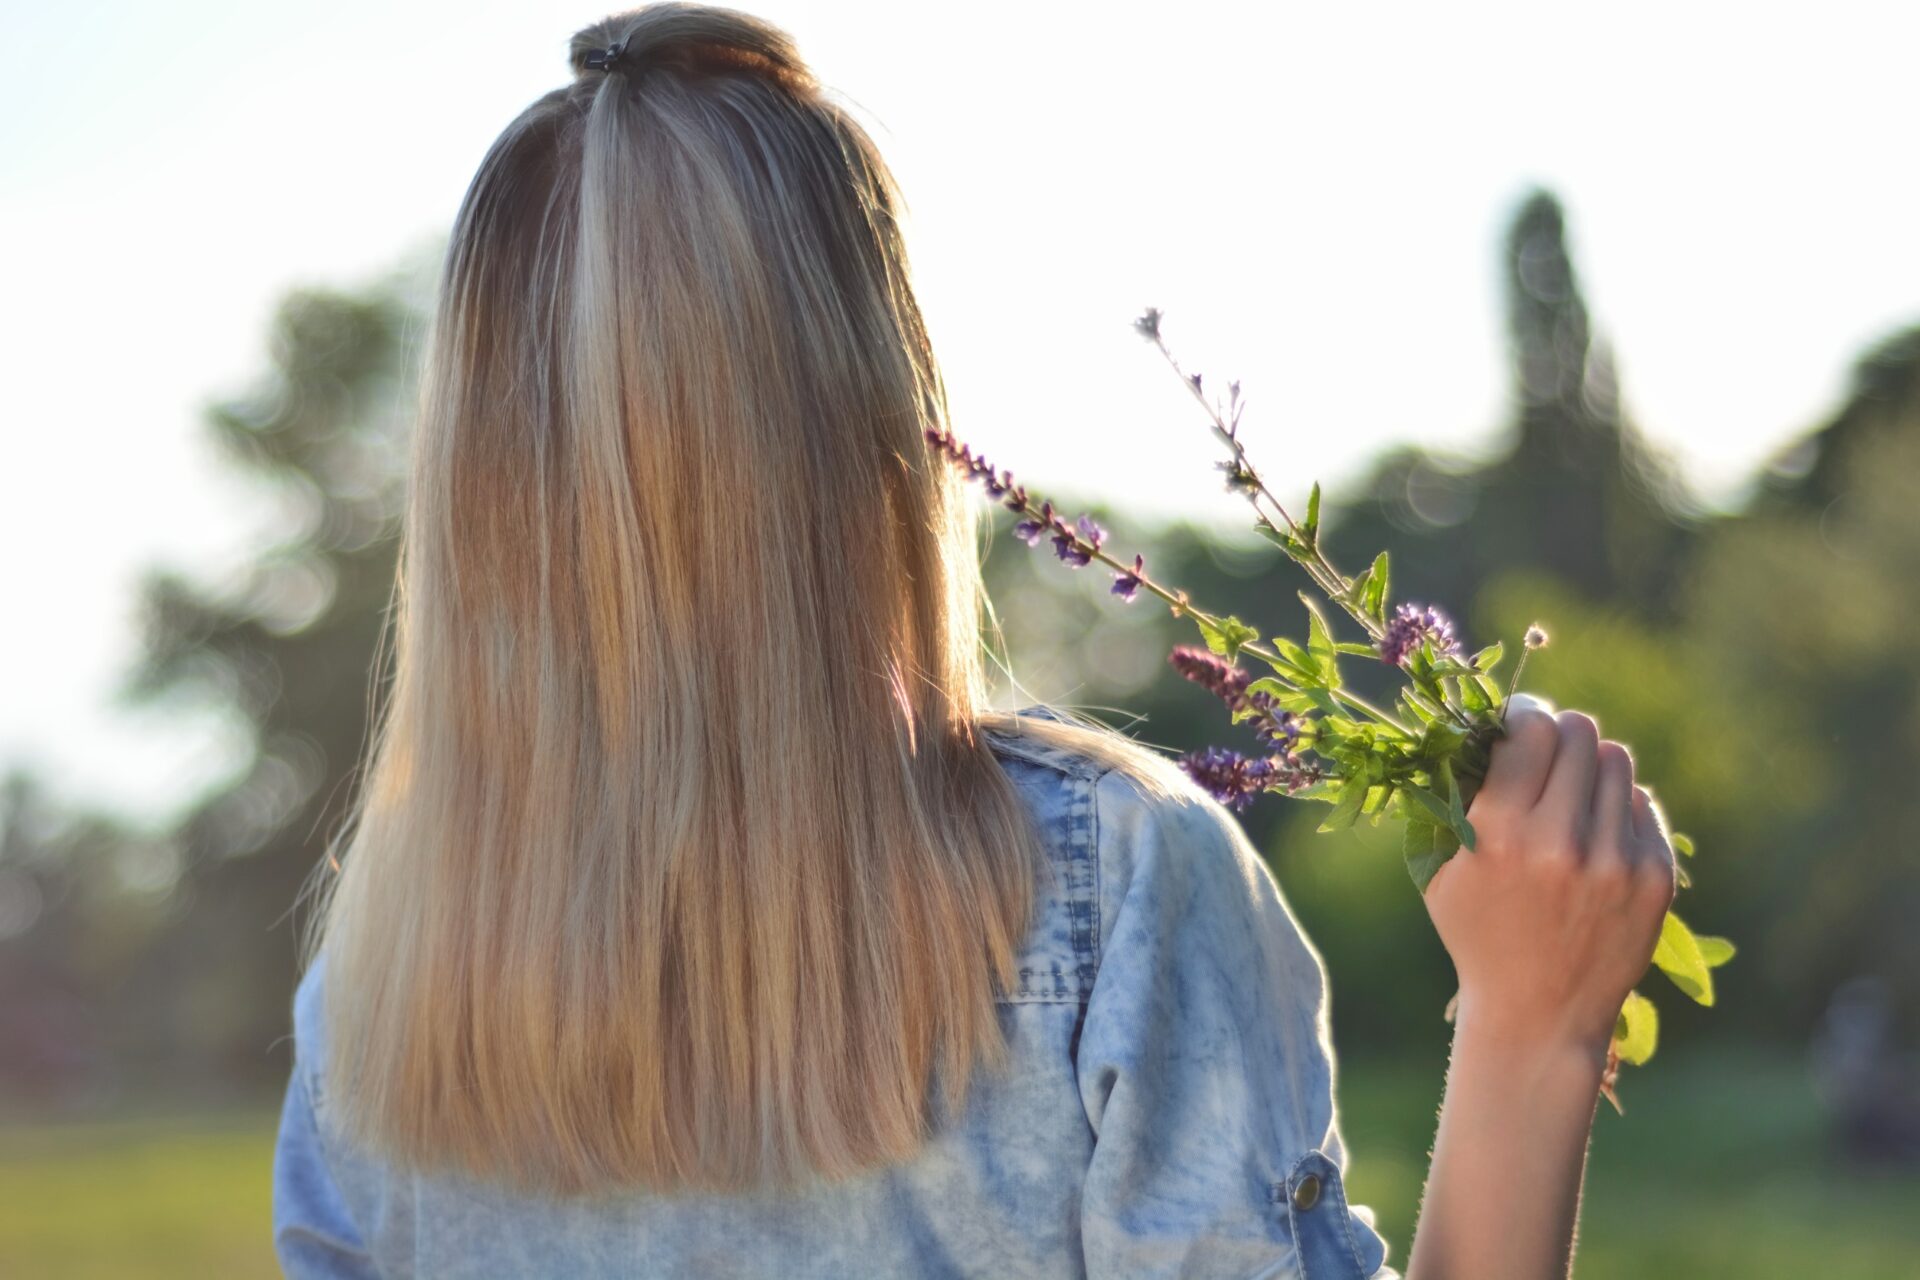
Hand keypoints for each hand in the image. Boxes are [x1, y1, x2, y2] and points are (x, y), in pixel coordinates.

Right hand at [1423, 694, 1676, 1061]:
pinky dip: (1616, 807)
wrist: (1539, 1017)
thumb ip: (1456, 800)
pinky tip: (1596, 834)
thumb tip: (1483, 730)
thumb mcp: (1442, 871)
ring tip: (1573, 791)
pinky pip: (1641, 804)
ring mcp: (1615, 860)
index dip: (1523, 715)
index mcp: (1500, 834)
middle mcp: (1561, 841)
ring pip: (1616, 760)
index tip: (1518, 721)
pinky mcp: (1655, 877)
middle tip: (1548, 752)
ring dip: (1591, 766)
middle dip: (1560, 734)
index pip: (1531, 729)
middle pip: (1579, 733)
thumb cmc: (1478, 936)